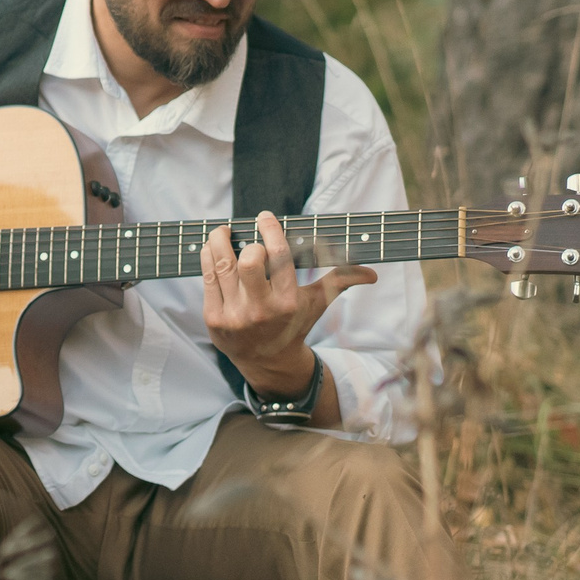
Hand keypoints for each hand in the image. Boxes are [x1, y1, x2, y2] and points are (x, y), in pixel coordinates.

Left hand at [200, 211, 373, 402]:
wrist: (268, 362)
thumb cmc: (294, 324)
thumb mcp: (316, 304)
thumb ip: (340, 282)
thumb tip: (372, 274)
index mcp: (288, 302)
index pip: (278, 257)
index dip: (270, 230)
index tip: (265, 217)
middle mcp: (260, 310)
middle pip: (249, 261)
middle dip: (248, 243)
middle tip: (248, 237)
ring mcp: (234, 315)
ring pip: (221, 265)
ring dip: (219, 241)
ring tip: (222, 232)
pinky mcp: (214, 319)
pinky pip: (207, 278)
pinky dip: (208, 258)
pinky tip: (212, 248)